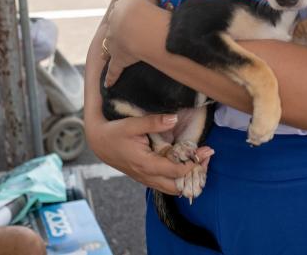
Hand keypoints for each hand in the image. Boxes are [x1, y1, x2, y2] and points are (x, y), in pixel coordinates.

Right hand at [86, 113, 212, 195]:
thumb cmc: (114, 132)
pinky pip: (164, 184)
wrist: (98, 142)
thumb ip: (154, 122)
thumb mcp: (132, 124)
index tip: (207, 150)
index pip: (176, 171)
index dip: (194, 163)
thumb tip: (174, 119)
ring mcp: (145, 178)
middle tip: (206, 158)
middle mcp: (147, 176)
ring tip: (199, 161)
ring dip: (187, 178)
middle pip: (177, 187)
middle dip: (195, 175)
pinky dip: (177, 178)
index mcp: (146, 164)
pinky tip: (185, 163)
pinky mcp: (144, 176)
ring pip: (171, 188)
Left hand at [103, 0, 157, 87]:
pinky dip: (111, 77)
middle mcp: (114, 25)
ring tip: (121, 50)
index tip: (135, 11)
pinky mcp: (118, 60)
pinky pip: (114, 70)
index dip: (130, 10)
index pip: (123, 8)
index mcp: (121, 8)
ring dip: (113, 48)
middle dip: (120, 28)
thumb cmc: (145, 3)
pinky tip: (108, 84)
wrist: (137, 24)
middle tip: (128, 30)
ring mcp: (114, 43)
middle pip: (115, 26)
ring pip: (110, 46)